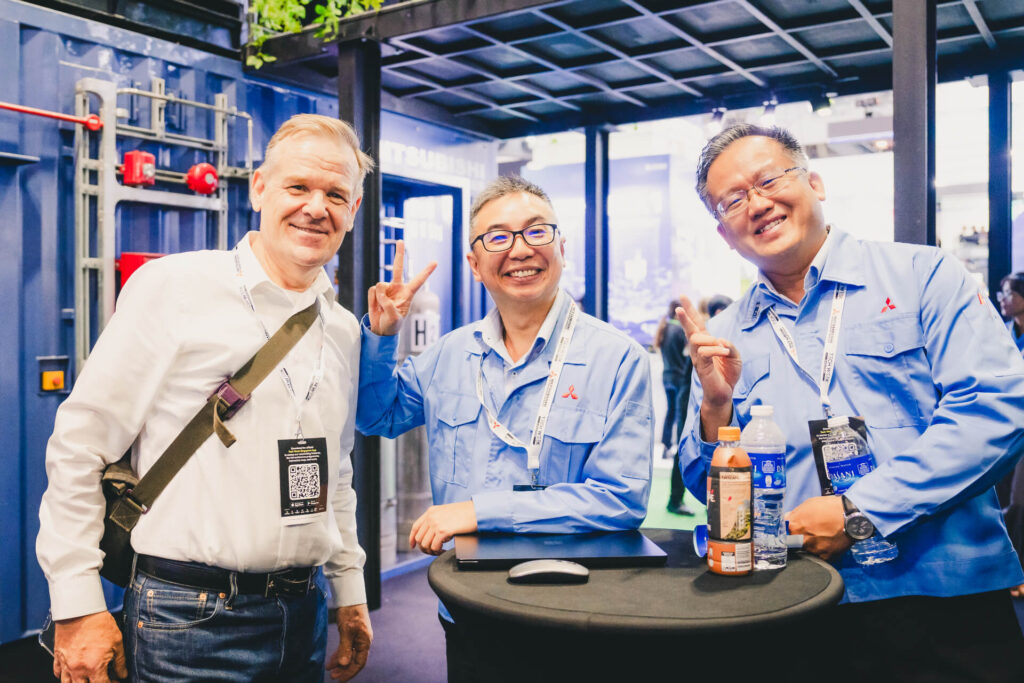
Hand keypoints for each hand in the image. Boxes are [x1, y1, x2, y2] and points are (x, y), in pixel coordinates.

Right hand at [53, 611, 126, 681]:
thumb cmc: (99, 623)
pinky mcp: (57, 656)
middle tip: (101, 679)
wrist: (80, 610)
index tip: (115, 681)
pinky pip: (57, 673)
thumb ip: (120, 661)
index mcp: (94, 666)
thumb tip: (122, 674)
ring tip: (86, 679)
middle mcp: (78, 668)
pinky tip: (71, 673)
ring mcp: (66, 664)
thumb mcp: (117, 641)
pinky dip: (63, 676)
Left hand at [326, 603, 371, 681]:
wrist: (350, 598)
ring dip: (340, 663)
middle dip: (344, 670)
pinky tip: (331, 660)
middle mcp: (363, 642)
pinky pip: (346, 648)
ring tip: (329, 669)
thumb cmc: (350, 612)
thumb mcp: (346, 630)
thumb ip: (345, 648)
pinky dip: (339, 654)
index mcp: (365, 641)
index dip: (350, 672)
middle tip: (332, 676)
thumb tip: (344, 664)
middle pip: (354, 660)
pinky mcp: (352, 635)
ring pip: (350, 655)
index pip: (359, 662)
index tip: (339, 680)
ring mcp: (358, 638)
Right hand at [367, 240, 436, 335]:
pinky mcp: (375, 292)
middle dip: (399, 254)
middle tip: (400, 240)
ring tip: (383, 308)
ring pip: (380, 286)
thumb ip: (388, 305)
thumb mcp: (394, 319)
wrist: (380, 329)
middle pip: (398, 268)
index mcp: (408, 294)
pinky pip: (372, 291)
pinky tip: (377, 306)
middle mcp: (397, 288)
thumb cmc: (392, 325)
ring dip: (380, 298)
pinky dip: (373, 300)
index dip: (426, 272)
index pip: (418, 281)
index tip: (435, 262)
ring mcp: (386, 289)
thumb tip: (380, 290)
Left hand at [409, 501, 476, 554]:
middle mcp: (431, 516)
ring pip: (425, 544)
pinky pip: (434, 546)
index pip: (415, 527)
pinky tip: (443, 550)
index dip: (412, 538)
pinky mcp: (443, 531)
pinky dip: (437, 551)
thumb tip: (431, 534)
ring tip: (439, 550)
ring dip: (431, 550)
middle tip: (433, 551)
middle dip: (424, 547)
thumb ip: (437, 519)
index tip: (413, 546)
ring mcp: (436, 523)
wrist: (476, 511)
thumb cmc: (465, 512)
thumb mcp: (446, 512)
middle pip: (419, 538)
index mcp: (431, 511)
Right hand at [675, 297, 741, 436]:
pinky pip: (705, 352)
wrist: (724, 394)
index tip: (683, 297)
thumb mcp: (735, 356)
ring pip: (696, 339)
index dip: (691, 310)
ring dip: (711, 340)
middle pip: (691, 328)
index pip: (697, 323)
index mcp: (707, 342)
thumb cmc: (727, 374)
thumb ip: (729, 345)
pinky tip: (724, 353)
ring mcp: (698, 357)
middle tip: (679, 307)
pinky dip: (716, 350)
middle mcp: (699, 348)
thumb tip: (719, 341)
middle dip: (685, 316)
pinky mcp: (701, 367)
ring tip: (722, 349)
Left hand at [785, 495, 852, 561]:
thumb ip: (795, 514)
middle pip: (795, 544)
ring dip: (812, 546)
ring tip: (822, 538)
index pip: (784, 534)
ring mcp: (813, 549)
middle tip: (810, 534)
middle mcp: (801, 539)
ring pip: (807, 551)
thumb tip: (786, 518)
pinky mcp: (826, 557)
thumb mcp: (809, 504)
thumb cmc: (830, 508)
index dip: (788, 533)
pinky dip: (823, 552)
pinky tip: (828, 543)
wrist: (851, 516)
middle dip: (800, 540)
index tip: (792, 533)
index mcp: (795, 526)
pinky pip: (820, 557)